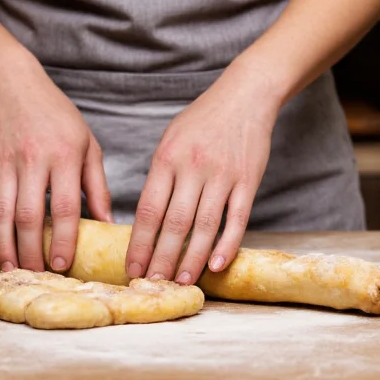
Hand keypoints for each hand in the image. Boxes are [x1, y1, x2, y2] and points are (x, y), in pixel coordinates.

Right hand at [0, 48, 111, 271]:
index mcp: (64, 156)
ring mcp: (3, 164)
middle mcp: (33, 160)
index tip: (65, 265)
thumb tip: (107, 224)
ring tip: (13, 270)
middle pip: (31, 216)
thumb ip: (97, 185)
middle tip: (39, 276)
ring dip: (6, 246)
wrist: (13, 84)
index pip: (64, 206)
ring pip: (2, 213)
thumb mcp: (87, 145)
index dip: (65, 239)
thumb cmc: (57, 116)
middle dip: (34, 252)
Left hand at [125, 64, 281, 284]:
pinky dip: (227, 243)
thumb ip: (160, 175)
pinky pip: (237, 218)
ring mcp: (222, 175)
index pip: (148, 210)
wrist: (244, 96)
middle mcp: (193, 167)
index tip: (132, 268)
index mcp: (167, 158)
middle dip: (161, 258)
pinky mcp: (248, 180)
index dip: (139, 243)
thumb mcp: (170, 139)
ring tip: (183, 281)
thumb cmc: (202, 120)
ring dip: (193, 258)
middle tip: (154, 284)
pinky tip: (217, 264)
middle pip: (174, 223)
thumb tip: (147, 218)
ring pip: (205, 225)